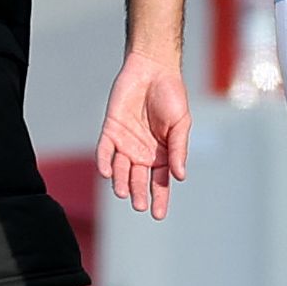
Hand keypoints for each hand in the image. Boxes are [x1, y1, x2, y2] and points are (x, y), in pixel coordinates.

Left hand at [97, 52, 190, 217]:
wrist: (153, 70)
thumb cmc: (171, 96)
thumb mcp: (181, 124)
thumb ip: (178, 150)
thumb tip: (180, 176)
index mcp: (162, 154)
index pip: (160, 182)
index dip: (160, 199)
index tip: (158, 215)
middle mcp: (143, 153)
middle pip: (139, 179)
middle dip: (138, 193)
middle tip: (138, 205)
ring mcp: (125, 143)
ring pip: (120, 169)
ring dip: (121, 182)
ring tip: (122, 192)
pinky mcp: (110, 130)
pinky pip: (105, 150)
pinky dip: (105, 162)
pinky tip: (107, 172)